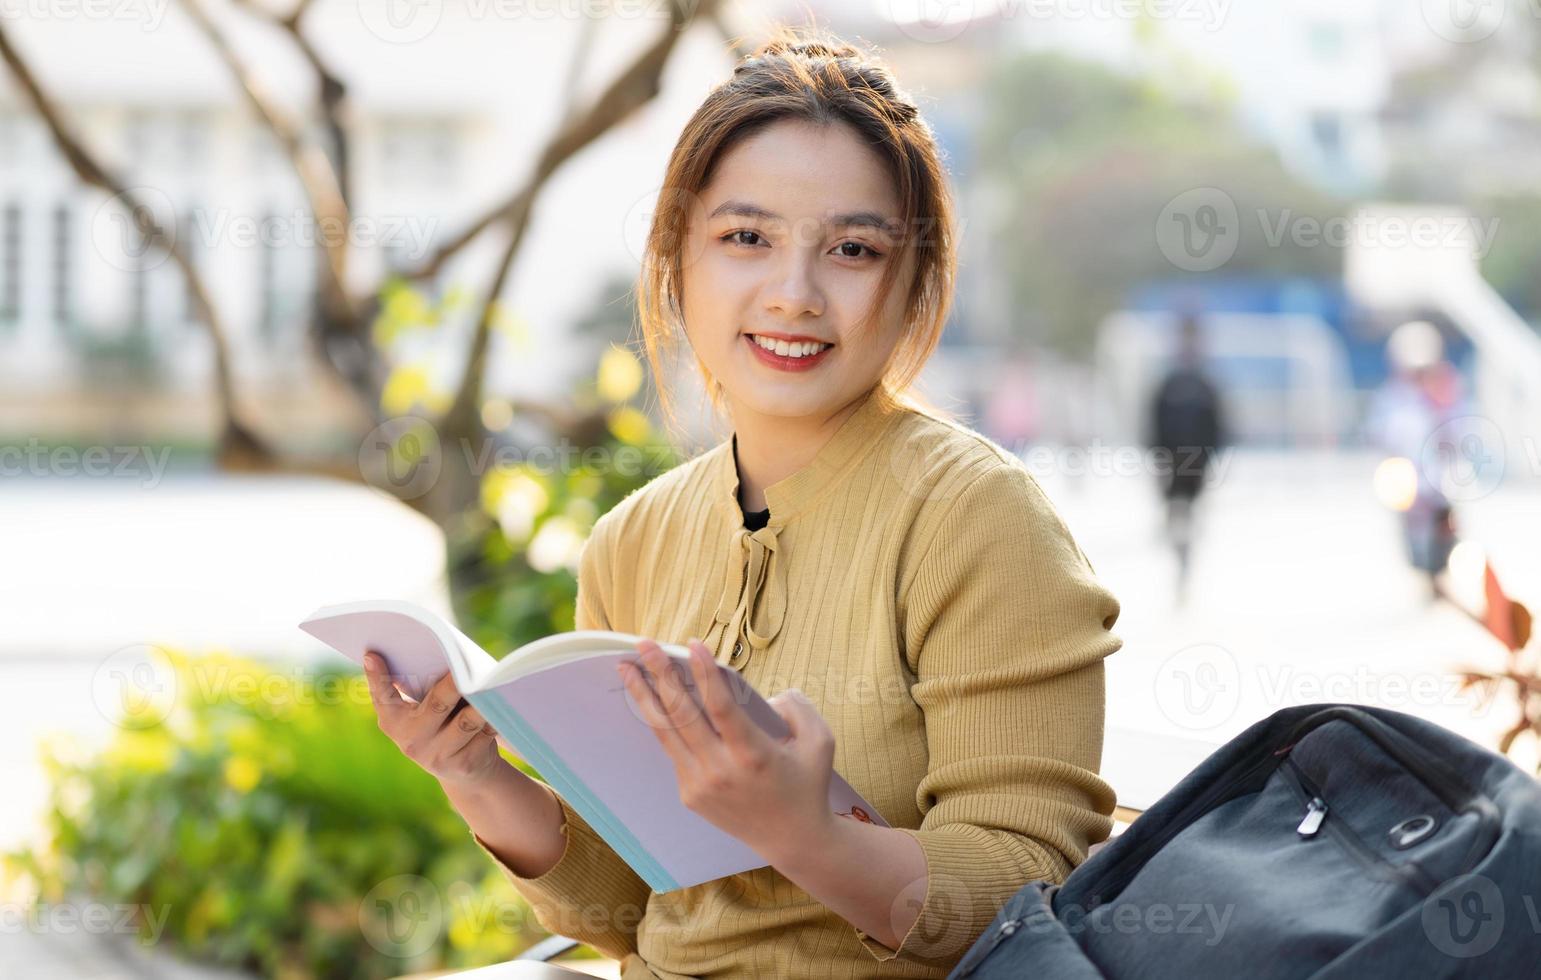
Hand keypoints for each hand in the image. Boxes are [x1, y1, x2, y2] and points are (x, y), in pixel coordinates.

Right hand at [363, 651, 510, 787]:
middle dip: (453, 684)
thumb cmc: (441, 726)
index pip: (383, 696)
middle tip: (465, 667)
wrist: (465, 774)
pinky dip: (495, 718)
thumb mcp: (422, 712)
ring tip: (491, 684)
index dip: (377, 677)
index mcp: (394, 721)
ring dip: (481, 702)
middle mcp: (411, 740)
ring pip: (466, 721)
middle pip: (437, 704)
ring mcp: (438, 755)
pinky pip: (484, 734)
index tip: (372, 655)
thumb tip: (433, 649)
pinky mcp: (464, 764)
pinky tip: (502, 706)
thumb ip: (418, 687)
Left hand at [617, 638, 836, 861]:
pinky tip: (649, 700)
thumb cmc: (807, 785)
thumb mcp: (819, 742)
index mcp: (754, 755)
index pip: (721, 706)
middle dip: (661, 674)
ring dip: (644, 696)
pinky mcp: (690, 795)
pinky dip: (661, 723)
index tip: (692, 644)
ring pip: (666, 732)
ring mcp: (701, 785)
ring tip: (627, 668)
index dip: (704, 673)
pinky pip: (673, 751)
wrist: (792, 839)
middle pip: (682, 714)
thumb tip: (767, 694)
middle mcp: (721, 770)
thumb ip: (797, 707)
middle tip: (645, 645)